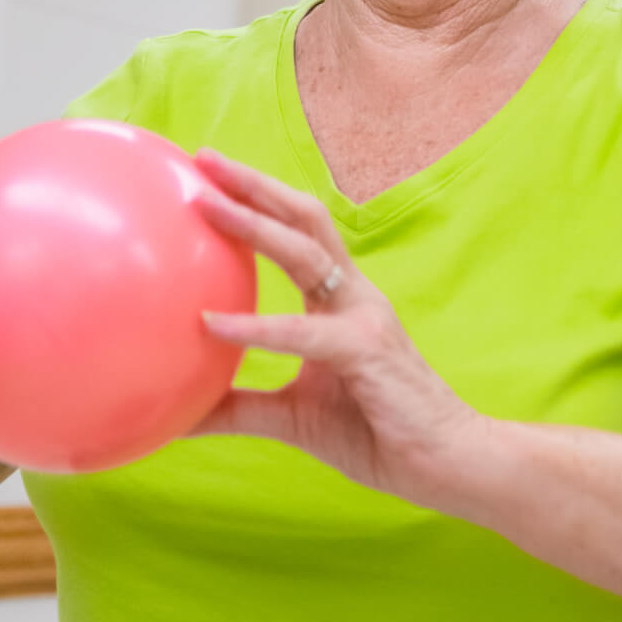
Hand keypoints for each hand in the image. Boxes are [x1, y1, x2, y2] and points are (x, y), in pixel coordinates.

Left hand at [189, 149, 483, 506]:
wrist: (445, 462)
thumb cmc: (377, 434)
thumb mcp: (292, 418)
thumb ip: (239, 407)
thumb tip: (176, 415)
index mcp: (340, 302)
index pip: (299, 233)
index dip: (260, 199)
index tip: (210, 175)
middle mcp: (354, 295)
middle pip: (304, 219)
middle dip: (255, 185)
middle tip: (204, 158)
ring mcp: (364, 316)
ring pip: (306, 252)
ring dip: (253, 224)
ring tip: (205, 204)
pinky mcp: (366, 350)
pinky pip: (302, 332)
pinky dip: (255, 326)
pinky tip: (211, 323)